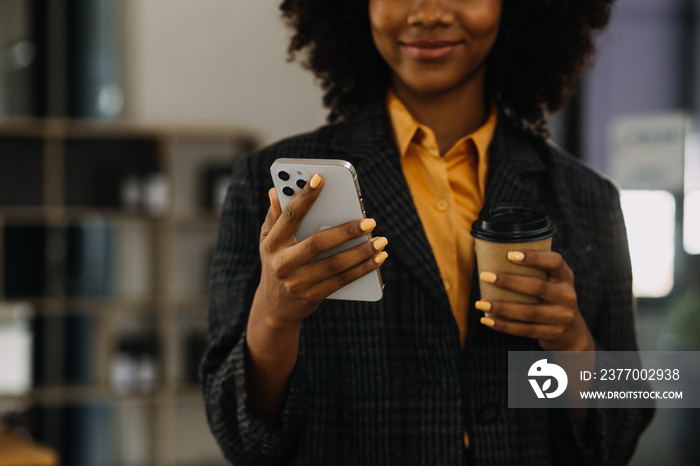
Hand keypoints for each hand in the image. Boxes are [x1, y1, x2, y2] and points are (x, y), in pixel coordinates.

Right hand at [252, 174, 387, 327]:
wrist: (275, 308)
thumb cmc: (277, 263)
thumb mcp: (269, 242)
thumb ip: (275, 216)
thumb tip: (276, 190)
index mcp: (272, 243)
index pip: (290, 216)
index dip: (304, 196)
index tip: (320, 178)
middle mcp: (283, 263)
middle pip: (317, 243)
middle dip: (346, 231)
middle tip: (370, 221)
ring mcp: (297, 282)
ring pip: (335, 264)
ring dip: (361, 252)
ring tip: (381, 240)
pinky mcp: (312, 296)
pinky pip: (342, 281)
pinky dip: (362, 269)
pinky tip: (378, 258)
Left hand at [476, 250, 594, 351]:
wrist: (571, 330)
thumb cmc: (548, 296)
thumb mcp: (549, 281)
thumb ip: (529, 270)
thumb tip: (486, 253)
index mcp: (565, 276)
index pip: (555, 262)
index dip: (534, 257)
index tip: (509, 255)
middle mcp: (567, 295)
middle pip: (537, 287)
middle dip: (508, 281)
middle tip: (485, 276)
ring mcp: (562, 316)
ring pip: (528, 312)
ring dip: (501, 308)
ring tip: (480, 303)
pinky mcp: (552, 333)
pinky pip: (525, 330)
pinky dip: (504, 325)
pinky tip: (487, 320)